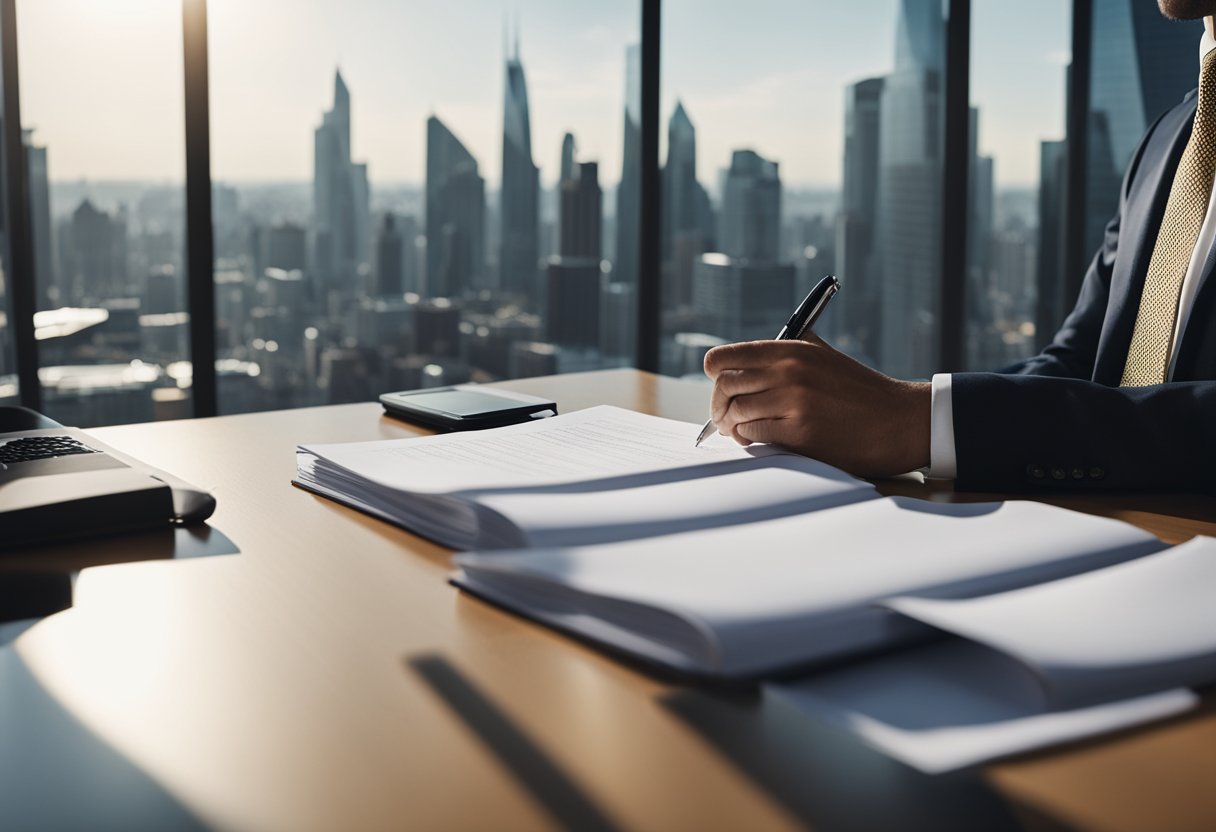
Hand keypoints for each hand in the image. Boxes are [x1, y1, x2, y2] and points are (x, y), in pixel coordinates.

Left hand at [703, 336, 931, 477]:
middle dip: (718, 405)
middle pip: (724, 386)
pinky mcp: (801, 432)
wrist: (899, 420)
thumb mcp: (823, 356)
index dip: (715, 374)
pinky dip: (748, 438)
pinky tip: (754, 439)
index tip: (720, 387)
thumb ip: (786, 352)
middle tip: (723, 417)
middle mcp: (790, 371)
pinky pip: (754, 433)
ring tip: (738, 431)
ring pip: (735, 412)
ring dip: (730, 426)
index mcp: (791, 349)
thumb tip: (740, 363)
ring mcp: (795, 401)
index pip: (725, 357)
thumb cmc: (860, 392)